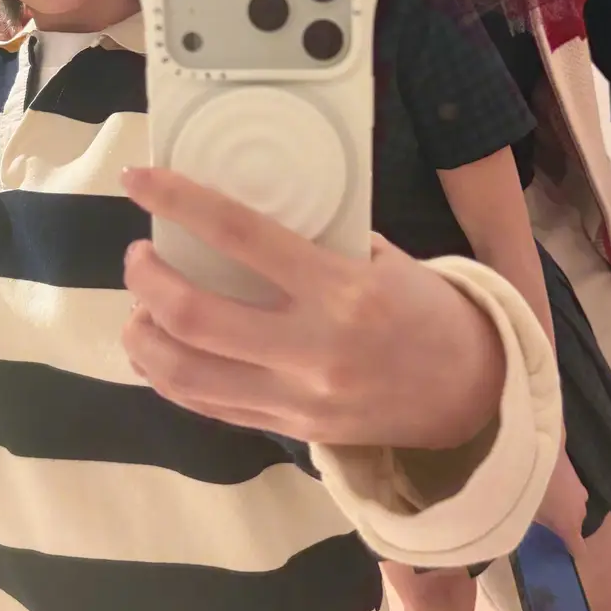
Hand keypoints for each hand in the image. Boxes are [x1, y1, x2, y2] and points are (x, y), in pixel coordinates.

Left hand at [121, 168, 506, 449]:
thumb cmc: (425, 310)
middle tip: (139, 253)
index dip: (179, 200)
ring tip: (139, 306)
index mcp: (340, 289)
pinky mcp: (288, 431)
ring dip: (142, 334)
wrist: (471, 396)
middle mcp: (311, 348)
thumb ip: (315, 244)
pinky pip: (208, 406)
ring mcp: (295, 398)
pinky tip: (161, 347)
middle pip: (193, 314)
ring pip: (185, 373)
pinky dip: (169, 374)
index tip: (139, 179)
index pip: (240, 234)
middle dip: (144, 278)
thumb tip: (241, 222)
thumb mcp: (382, 259)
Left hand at [535, 450, 588, 550]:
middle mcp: (579, 509)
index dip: (575, 550)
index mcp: (569, 525)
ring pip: (575, 500)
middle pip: (576, 521)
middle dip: (565, 521)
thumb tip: (532, 523)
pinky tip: (551, 479)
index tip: (573, 553)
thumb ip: (536, 520)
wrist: (540, 452)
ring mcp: (579, 487)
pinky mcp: (575, 469)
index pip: (578, 546)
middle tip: (549, 518)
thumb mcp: (528, 512)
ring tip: (549, 496)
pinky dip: (563, 484)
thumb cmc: (531, 490)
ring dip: (565, 501)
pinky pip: (571, 484)